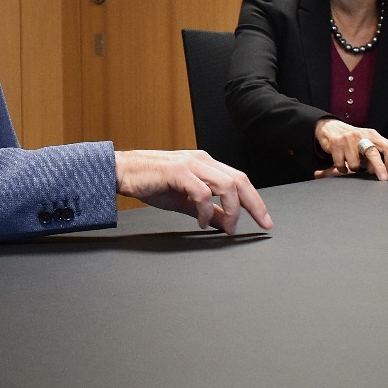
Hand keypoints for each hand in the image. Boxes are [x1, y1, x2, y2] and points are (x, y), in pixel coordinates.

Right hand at [115, 149, 272, 235]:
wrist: (122, 171)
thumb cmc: (150, 182)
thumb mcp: (185, 200)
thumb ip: (207, 210)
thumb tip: (226, 223)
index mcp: (206, 164)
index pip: (239, 180)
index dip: (255, 200)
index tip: (265, 220)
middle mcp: (202, 160)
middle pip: (240, 180)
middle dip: (254, 204)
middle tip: (261, 224)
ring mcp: (191, 164)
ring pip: (226, 185)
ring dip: (232, 210)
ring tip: (228, 227)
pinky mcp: (178, 172)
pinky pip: (202, 192)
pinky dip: (206, 210)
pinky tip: (201, 222)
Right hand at [313, 120, 387, 180]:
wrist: (331, 127)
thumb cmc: (352, 138)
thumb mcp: (365, 141)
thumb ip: (372, 154)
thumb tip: (377, 171)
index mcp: (372, 134)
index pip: (387, 147)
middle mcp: (361, 136)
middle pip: (373, 154)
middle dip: (379, 168)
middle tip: (383, 178)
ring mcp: (348, 140)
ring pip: (355, 164)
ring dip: (355, 168)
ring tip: (352, 162)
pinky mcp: (336, 145)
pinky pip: (342, 166)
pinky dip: (343, 169)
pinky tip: (343, 163)